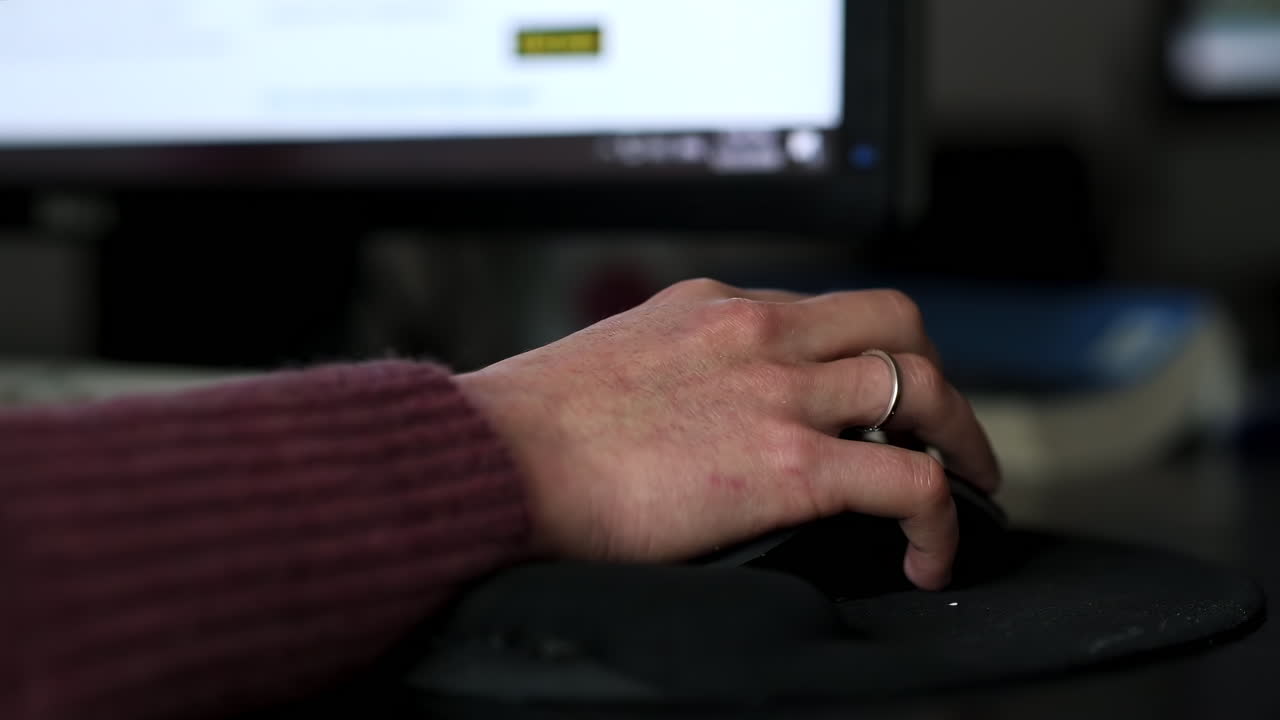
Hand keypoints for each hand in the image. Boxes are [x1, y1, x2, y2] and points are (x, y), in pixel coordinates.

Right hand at [456, 278, 999, 589]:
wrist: (495, 456)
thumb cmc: (527, 425)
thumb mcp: (612, 359)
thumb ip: (671, 369)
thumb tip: (690, 415)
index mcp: (713, 303)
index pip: (824, 309)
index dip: (866, 355)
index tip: (874, 399)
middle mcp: (759, 330)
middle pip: (898, 325)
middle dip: (936, 378)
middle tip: (948, 431)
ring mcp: (780, 391)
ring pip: (924, 389)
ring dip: (962, 441)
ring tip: (967, 489)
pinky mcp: (789, 463)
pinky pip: (912, 481)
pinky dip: (941, 518)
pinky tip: (926, 556)